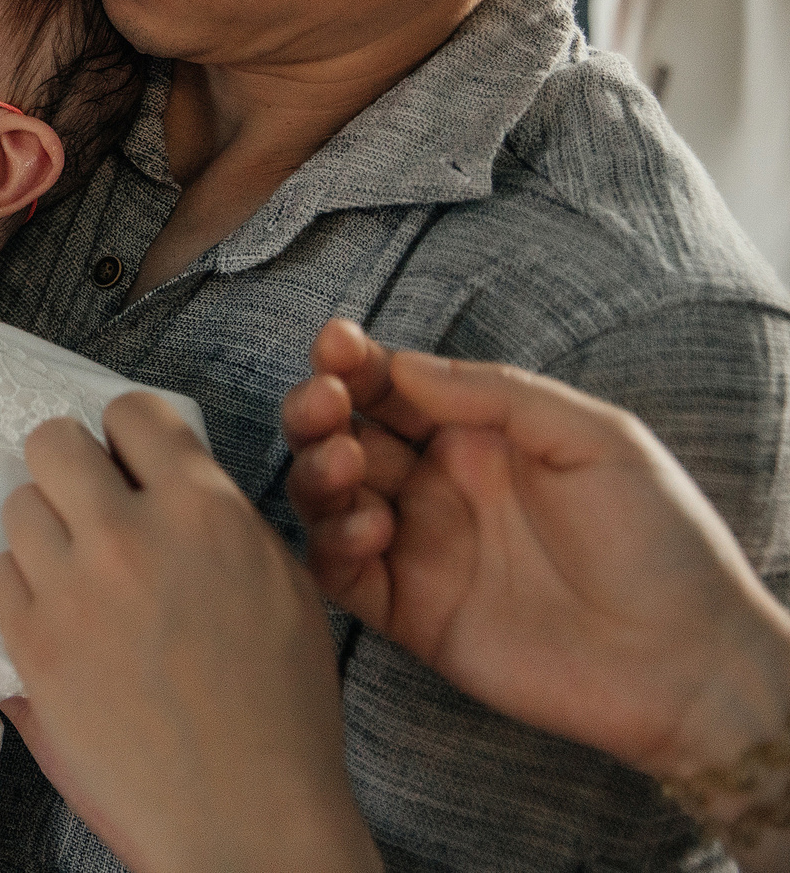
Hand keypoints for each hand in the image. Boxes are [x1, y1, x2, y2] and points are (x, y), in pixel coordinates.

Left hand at [0, 393, 379, 872]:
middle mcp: (130, 533)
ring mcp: (73, 585)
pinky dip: (24, 591)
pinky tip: (60, 623)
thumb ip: (216, 519)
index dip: (125, 438)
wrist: (245, 816)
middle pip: (51, 440)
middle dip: (68, 469)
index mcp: (204, 509)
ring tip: (76, 575)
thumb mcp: (280, 587)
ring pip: (18, 505)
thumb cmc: (281, 711)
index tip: (127, 465)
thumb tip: (156, 478)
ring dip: (43, 532)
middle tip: (87, 510)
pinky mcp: (32, 640)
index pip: (129, 411)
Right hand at [285, 320, 789, 786]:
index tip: (337, 344)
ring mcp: (421, 551)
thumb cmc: (660, 541)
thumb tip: (402, 365)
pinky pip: (342, 575)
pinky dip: (332, 545)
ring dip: (316, 471)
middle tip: (323, 401)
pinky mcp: (412, 615)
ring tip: (346, 463)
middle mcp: (440, 490)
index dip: (355, 362)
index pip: (394, 389)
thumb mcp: (595, 438)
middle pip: (346, 435)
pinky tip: (369, 527)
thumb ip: (498, 394)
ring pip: (329, 500)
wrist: (688, 661)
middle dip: (318, 409)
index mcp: (480, 440)